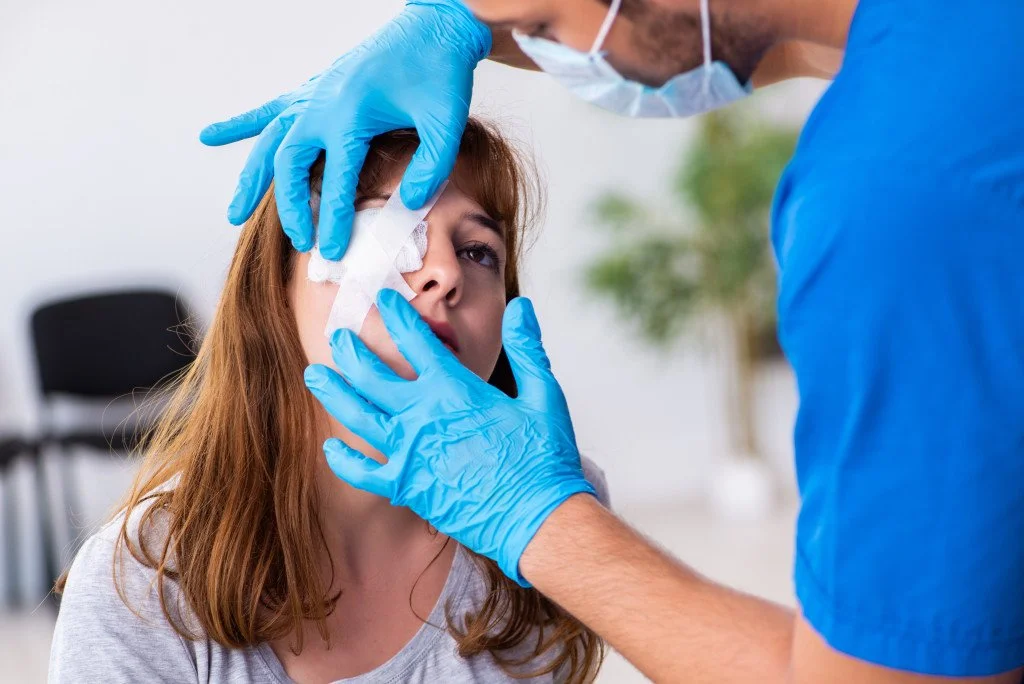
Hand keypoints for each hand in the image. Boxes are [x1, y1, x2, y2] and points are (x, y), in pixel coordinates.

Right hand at [200, 1, 490, 259]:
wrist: (434, 26)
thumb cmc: (441, 71)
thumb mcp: (446, 122)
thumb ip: (431, 166)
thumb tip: (412, 204)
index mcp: (351, 114)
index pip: (337, 180)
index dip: (334, 220)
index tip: (332, 251)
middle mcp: (322, 105)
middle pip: (290, 165)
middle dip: (291, 208)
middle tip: (300, 241)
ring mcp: (315, 95)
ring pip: (270, 143)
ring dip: (252, 179)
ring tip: (234, 214)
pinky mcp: (316, 89)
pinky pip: (271, 110)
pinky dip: (242, 124)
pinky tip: (212, 136)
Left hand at [303, 290, 596, 585]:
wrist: (538, 519)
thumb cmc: (544, 458)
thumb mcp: (543, 394)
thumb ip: (527, 348)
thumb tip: (522, 306)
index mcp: (456, 390)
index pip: (417, 342)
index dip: (397, 317)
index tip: (383, 300)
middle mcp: (423, 417)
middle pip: (373, 375)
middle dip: (351, 350)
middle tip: (337, 336)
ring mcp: (410, 453)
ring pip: (357, 415)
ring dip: (333, 392)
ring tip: (315, 375)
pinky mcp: (407, 486)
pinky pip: (362, 472)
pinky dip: (343, 459)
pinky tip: (329, 447)